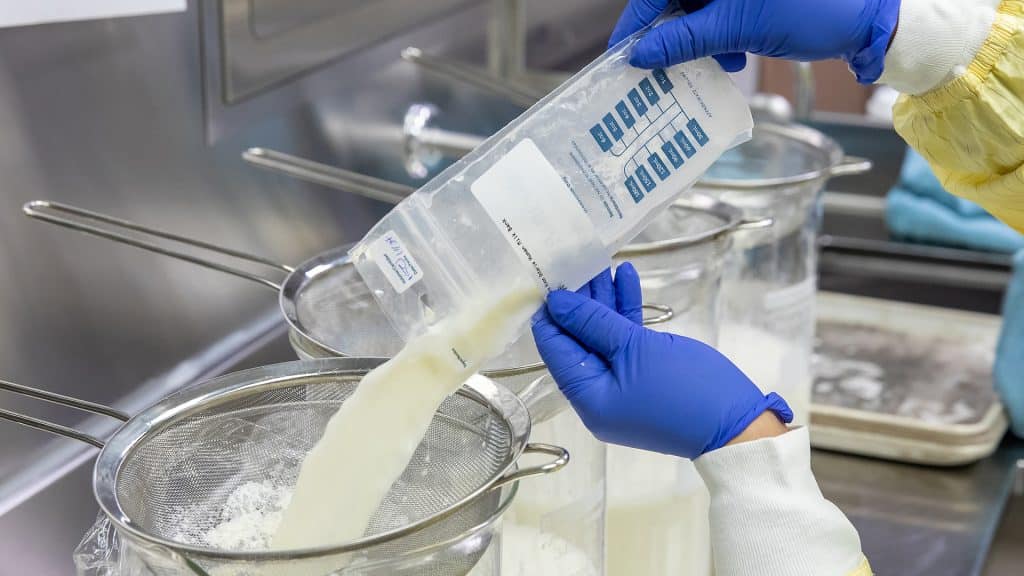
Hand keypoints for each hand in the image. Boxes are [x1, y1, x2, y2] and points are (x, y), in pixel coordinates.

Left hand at [532, 263, 791, 458]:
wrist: (739, 423)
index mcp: (587, 397)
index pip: (554, 349)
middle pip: (578, 339)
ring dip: (604, 300)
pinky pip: (626, 340)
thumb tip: (558, 304)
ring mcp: (623, 384)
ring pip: (604, 335)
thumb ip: (594, 323)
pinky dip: (626, 311)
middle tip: (576, 259)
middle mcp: (598, 394)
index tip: (547, 275)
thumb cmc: (684, 388)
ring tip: (601, 260)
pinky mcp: (645, 374)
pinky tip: (626, 278)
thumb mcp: (635, 349)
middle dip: (579, 300)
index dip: (550, 312)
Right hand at [609, 0, 899, 81]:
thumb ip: (684, 40)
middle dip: (672, 35)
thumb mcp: (738, 29)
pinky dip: (720, 36)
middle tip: (664, 69)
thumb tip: (641, 54)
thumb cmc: (810, 10)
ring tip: (717, 64)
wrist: (868, 17)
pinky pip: (720, 12)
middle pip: (676, 0)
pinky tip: (736, 56)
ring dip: (698, 40)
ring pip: (697, 9)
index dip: (637, 22)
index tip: (624, 55)